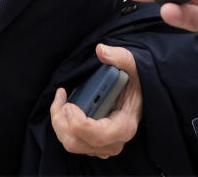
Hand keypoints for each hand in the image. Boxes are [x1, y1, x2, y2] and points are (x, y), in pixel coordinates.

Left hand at [49, 44, 142, 158]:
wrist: (137, 93)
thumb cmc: (133, 81)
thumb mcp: (131, 65)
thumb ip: (118, 56)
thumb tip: (100, 50)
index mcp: (125, 126)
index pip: (97, 136)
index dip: (78, 122)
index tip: (69, 103)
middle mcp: (114, 142)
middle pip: (77, 143)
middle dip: (61, 120)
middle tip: (61, 97)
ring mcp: (104, 147)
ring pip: (71, 144)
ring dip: (59, 122)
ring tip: (61, 99)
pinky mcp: (94, 146)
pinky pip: (71, 142)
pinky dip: (63, 125)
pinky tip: (66, 107)